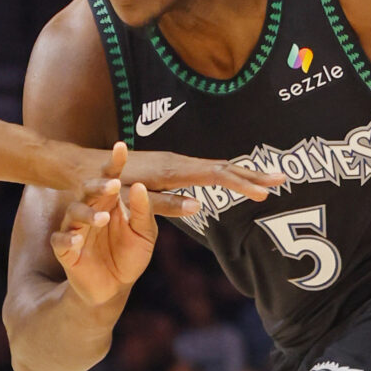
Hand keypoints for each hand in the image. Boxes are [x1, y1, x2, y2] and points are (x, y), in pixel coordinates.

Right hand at [52, 145, 161, 305]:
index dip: (114, 162)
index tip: (121, 147)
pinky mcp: (65, 249)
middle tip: (113, 184)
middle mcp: (90, 210)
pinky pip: (60, 239)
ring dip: (88, 214)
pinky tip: (77, 240)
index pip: (110, 177)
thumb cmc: (129, 255)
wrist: (115, 287)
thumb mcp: (144, 234)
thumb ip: (143, 211)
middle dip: (98, 185)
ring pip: (74, 212)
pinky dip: (67, 238)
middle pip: (88, 190)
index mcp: (110, 202)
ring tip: (103, 219)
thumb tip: (139, 186)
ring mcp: (76, 228)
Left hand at [110, 145, 282, 211]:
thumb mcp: (134, 201)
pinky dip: (228, 173)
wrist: (87, 169)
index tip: (264, 194)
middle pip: (224, 168)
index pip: (215, 176)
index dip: (241, 184)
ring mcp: (176, 163)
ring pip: (218, 167)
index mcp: (172, 171)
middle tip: (283, 180)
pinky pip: (207, 170)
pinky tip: (240, 179)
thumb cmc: (108, 188)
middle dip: (254, 174)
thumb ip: (165, 204)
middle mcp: (178, 163)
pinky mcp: (172, 167)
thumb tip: (198, 206)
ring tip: (272, 179)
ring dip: (246, 173)